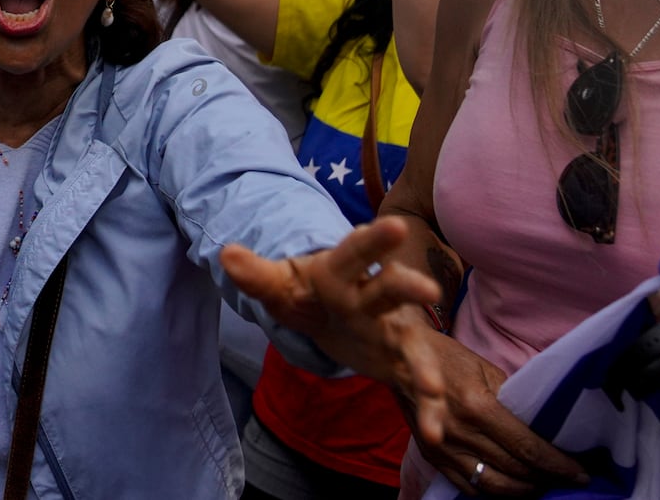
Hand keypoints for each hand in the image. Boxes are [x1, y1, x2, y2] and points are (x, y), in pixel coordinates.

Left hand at [221, 218, 447, 443]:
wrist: (337, 314)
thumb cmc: (310, 294)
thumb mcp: (281, 285)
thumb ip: (256, 275)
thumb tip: (226, 254)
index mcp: (342, 273)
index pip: (356, 252)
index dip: (374, 240)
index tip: (395, 226)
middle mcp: (374, 298)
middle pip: (392, 289)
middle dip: (410, 288)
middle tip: (428, 290)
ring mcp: (392, 331)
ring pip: (412, 343)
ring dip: (423, 363)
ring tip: (430, 385)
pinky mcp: (401, 362)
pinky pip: (416, 385)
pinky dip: (427, 409)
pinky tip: (433, 433)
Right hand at [398, 333, 590, 494]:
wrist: (399, 359)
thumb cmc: (447, 357)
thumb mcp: (485, 367)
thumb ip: (512, 399)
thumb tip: (542, 426)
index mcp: (478, 407)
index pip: (528, 448)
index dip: (558, 465)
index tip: (580, 472)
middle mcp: (461, 432)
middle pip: (515, 471)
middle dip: (547, 479)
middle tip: (568, 479)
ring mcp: (444, 449)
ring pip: (494, 487)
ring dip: (524, 491)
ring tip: (544, 485)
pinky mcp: (433, 457)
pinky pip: (470, 488)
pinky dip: (495, 493)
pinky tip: (512, 487)